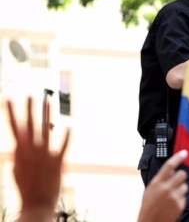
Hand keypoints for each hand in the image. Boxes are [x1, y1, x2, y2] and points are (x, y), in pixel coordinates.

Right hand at [8, 97, 69, 221]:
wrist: (37, 204)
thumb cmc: (26, 188)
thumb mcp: (17, 170)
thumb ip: (19, 156)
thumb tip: (18, 149)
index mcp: (20, 152)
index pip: (15, 127)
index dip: (12, 113)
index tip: (9, 99)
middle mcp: (32, 151)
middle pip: (30, 125)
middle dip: (29, 109)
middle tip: (30, 94)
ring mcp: (45, 155)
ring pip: (46, 130)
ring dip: (47, 115)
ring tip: (48, 102)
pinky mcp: (58, 162)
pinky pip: (63, 146)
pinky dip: (66, 137)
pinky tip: (69, 126)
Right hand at [137, 150, 188, 221]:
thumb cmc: (149, 207)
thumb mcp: (150, 190)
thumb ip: (161, 179)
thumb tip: (172, 170)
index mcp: (156, 183)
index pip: (169, 166)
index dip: (178, 157)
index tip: (185, 152)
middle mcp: (166, 189)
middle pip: (182, 174)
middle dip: (180, 176)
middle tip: (176, 182)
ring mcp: (174, 197)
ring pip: (185, 186)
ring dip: (180, 189)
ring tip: (171, 197)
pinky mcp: (180, 205)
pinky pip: (185, 197)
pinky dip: (180, 199)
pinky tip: (172, 205)